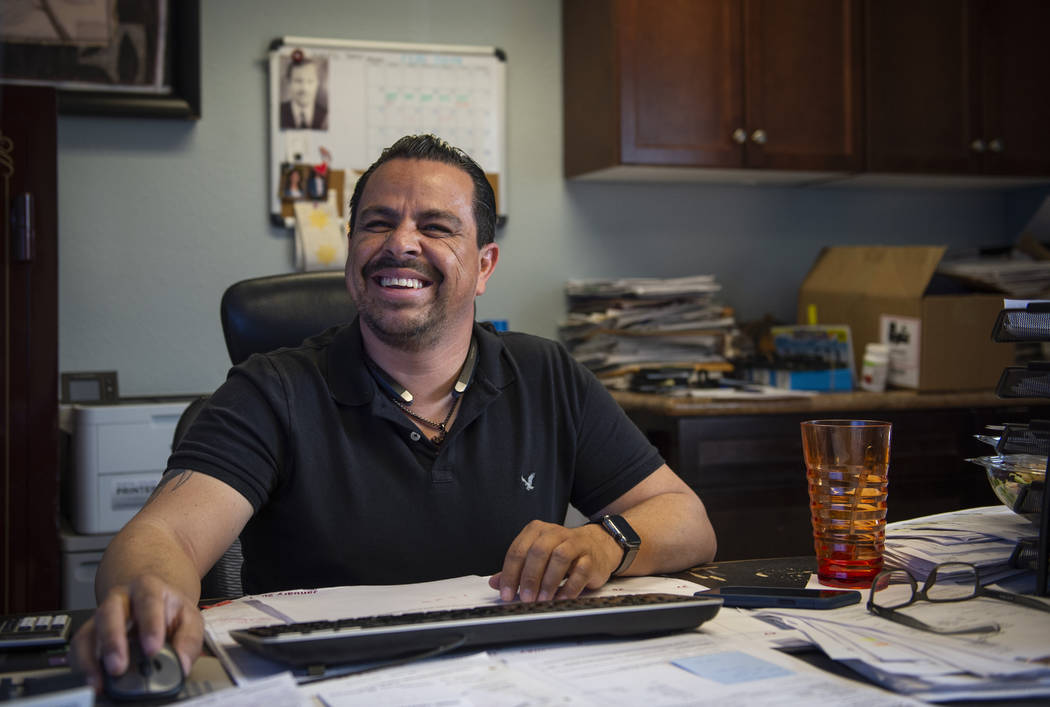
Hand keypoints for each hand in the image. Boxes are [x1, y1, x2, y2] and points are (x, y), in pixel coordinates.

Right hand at [70, 575, 202, 692]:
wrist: (154, 600)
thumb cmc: (170, 611)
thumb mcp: (189, 618)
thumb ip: (189, 640)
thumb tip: (182, 665)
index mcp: (148, 589)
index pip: (148, 601)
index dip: (150, 625)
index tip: (153, 649)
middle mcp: (120, 599)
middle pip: (110, 613)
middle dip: (112, 641)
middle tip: (118, 666)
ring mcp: (101, 615)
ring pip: (90, 631)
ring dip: (92, 657)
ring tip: (100, 680)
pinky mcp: (90, 633)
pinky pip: (79, 647)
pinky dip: (82, 665)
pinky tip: (92, 680)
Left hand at [488, 520, 621, 602]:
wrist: (597, 547)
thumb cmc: (563, 553)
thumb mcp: (537, 557)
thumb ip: (517, 569)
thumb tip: (495, 583)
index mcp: (537, 531)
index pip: (518, 550)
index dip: (510, 574)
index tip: (507, 593)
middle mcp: (555, 533)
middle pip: (538, 552)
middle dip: (530, 578)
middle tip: (526, 598)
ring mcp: (575, 543)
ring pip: (560, 557)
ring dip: (549, 582)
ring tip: (542, 599)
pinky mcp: (590, 558)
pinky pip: (580, 571)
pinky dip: (569, 587)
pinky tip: (561, 598)